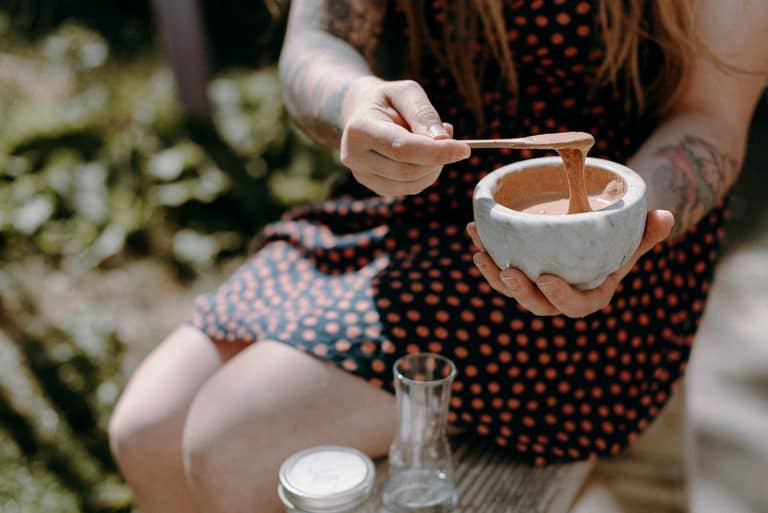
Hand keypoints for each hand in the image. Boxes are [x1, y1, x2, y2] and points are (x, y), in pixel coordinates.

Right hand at [340, 77, 470, 195]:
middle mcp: (354, 157)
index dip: (436, 152)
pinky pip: (410, 189)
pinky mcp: (374, 186)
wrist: (361, 112)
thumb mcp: (406, 92)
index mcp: (359, 130)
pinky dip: (427, 174)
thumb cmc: (388, 99)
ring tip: (435, 141)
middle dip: (438, 158)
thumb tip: (443, 140)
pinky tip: (425, 156)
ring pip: (411, 184)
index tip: (465, 149)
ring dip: (435, 167)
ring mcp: (362, 175)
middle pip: (408, 170)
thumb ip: (423, 113)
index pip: (402, 149)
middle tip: (449, 135)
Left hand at [466, 210, 674, 317]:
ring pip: (512, 289)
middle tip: (506, 269)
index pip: (576, 306)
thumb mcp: (634, 236)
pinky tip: (473, 232)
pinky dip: (486, 251)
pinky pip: (499, 268)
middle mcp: (561, 297)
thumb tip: (665, 218)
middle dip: (519, 291)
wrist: (597, 234)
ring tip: (478, 252)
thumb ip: (648, 232)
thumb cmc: (618, 238)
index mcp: (591, 294)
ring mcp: (537, 287)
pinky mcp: (519, 273)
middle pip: (538, 305)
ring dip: (492, 273)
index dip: (561, 298)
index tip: (547, 280)